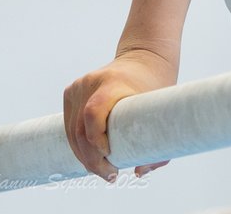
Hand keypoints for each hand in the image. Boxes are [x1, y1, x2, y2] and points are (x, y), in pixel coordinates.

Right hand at [63, 47, 176, 180]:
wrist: (145, 56)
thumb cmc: (156, 85)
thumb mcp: (161, 108)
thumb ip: (157, 142)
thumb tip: (138, 173)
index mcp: (113, 81)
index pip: (93, 114)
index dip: (96, 140)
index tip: (111, 155)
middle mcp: (91, 82)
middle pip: (80, 130)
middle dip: (92, 159)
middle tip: (110, 174)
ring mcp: (78, 86)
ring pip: (71, 131)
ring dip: (83, 156)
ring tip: (102, 168)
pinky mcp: (71, 91)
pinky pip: (69, 124)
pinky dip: (78, 142)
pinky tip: (91, 153)